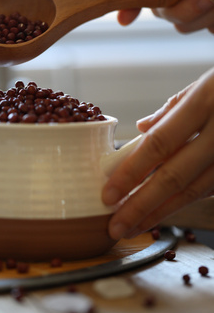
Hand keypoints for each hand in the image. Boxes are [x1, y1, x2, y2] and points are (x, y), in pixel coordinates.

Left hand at [102, 67, 213, 239]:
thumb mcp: (204, 85)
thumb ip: (172, 109)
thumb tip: (142, 128)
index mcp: (204, 104)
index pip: (159, 144)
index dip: (132, 172)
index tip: (109, 194)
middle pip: (173, 178)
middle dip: (140, 207)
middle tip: (116, 227)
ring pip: (192, 192)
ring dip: (159, 213)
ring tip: (132, 227)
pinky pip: (207, 190)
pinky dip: (181, 203)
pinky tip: (160, 213)